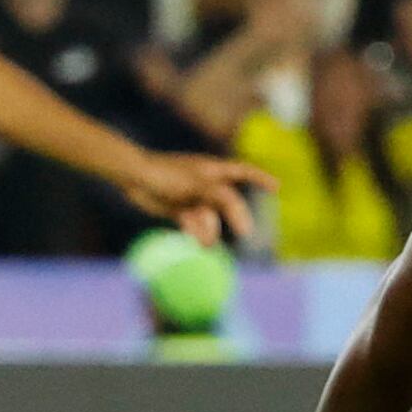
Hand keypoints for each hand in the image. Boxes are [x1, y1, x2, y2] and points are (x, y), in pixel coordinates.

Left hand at [121, 150, 270, 244]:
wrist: (135, 179)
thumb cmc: (168, 174)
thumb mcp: (200, 185)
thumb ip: (224, 200)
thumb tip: (243, 219)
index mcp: (213, 170)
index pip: (244, 172)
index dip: (261, 179)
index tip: (277, 188)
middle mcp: (205, 183)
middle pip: (228, 203)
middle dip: (235, 218)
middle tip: (244, 233)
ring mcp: (193, 197)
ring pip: (210, 218)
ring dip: (209, 229)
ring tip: (203, 241)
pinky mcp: (179, 209)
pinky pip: (195, 224)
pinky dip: (196, 231)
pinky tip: (193, 237)